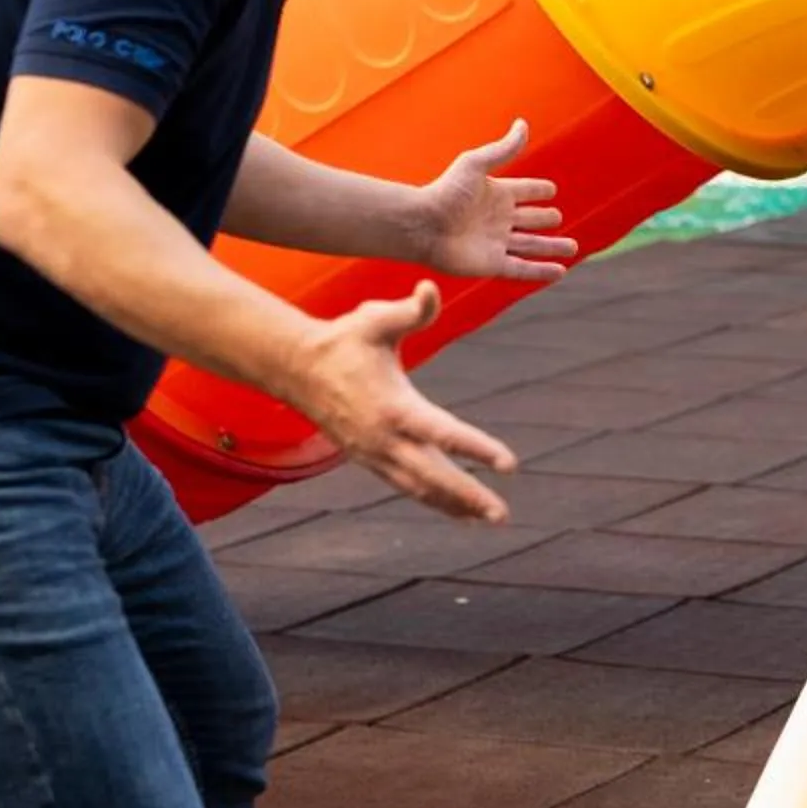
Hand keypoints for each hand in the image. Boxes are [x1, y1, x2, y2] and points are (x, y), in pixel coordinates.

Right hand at [291, 282, 520, 519]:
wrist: (297, 368)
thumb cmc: (343, 340)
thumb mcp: (374, 318)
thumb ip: (409, 310)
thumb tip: (430, 288)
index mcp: (394, 407)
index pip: (443, 433)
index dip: (477, 449)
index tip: (509, 465)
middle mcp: (384, 439)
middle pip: (433, 476)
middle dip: (468, 496)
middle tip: (502, 515)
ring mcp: (375, 454)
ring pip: (419, 488)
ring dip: (455, 505)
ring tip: (490, 519)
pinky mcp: (369, 459)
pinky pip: (406, 486)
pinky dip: (433, 500)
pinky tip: (459, 512)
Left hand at [417, 122, 578, 282]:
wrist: (423, 225)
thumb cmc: (446, 191)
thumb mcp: (476, 163)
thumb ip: (504, 149)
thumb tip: (523, 124)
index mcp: (496, 194)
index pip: (524, 191)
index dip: (537, 190)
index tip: (550, 190)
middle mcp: (498, 219)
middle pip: (529, 219)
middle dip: (545, 219)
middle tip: (558, 217)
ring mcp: (496, 243)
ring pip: (531, 246)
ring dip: (551, 248)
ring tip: (573, 248)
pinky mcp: (492, 264)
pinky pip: (522, 269)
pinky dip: (540, 271)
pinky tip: (559, 272)